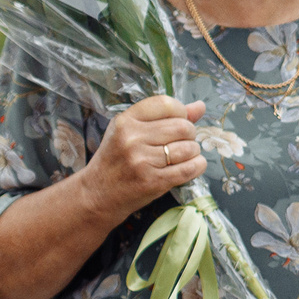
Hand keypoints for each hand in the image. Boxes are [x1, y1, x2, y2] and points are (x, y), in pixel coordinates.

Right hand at [82, 96, 206, 217]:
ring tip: (182, 156)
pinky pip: (190, 168)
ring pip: (189, 148)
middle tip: (181, 142)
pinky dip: (197, 166)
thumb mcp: (131, 131)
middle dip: (190, 134)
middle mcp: (132, 138)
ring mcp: (142, 160)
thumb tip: (200, 106)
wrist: (98, 194)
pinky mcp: (152, 181)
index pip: (166, 104)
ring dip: (193, 152)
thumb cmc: (117, 160)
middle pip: (183, 126)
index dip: (180, 112)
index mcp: (126, 121)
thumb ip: (165, 117)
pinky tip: (191, 166)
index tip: (178, 122)